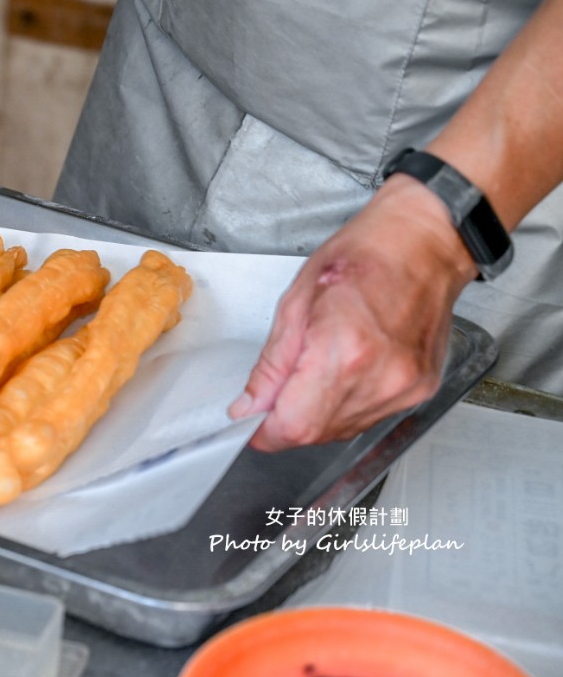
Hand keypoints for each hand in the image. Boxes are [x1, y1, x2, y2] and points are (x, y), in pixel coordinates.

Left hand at [229, 176, 478, 450]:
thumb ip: (272, 364)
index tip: (249, 423)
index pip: (294, 424)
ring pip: (342, 430)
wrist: (426, 243)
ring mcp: (405, 388)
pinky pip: (370, 417)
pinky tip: (345, 371)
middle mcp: (380, 378)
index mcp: (344, 351)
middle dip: (287, 420)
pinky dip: (345, 405)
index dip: (265, 432)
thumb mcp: (296, 301)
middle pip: (317, 433)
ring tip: (317, 366)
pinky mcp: (421, 391)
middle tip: (277, 390)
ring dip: (316, 414)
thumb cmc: (364, 256)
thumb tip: (250, 406)